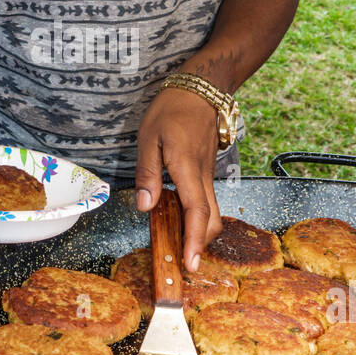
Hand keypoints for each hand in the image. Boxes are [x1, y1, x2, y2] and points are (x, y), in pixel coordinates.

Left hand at [136, 87, 222, 271]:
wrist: (201, 90)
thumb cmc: (172, 109)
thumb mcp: (149, 137)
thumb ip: (147, 173)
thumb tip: (145, 206)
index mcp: (187, 168)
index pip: (196, 212)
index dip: (194, 240)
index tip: (191, 263)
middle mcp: (203, 176)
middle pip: (211, 219)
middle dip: (201, 244)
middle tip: (185, 264)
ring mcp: (208, 174)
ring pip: (211, 211)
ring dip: (200, 232)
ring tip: (180, 247)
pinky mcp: (206, 171)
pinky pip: (206, 200)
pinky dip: (198, 217)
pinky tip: (181, 221)